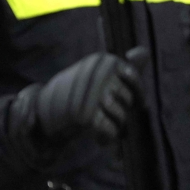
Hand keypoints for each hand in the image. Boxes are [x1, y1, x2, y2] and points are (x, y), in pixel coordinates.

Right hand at [18, 48, 146, 145]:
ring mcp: (94, 94)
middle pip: (128, 100)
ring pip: (122, 116)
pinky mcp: (86, 115)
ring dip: (115, 125)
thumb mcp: (103, 75)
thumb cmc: (82, 91)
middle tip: (105, 112)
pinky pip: (111, 130)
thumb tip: (145, 51)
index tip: (139, 104)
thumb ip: (128, 66)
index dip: (139, 93)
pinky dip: (106, 137)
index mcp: (105, 61)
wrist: (45, 108)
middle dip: (122, 110)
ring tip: (100, 122)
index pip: (134, 77)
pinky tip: (98, 137)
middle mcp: (100, 74)